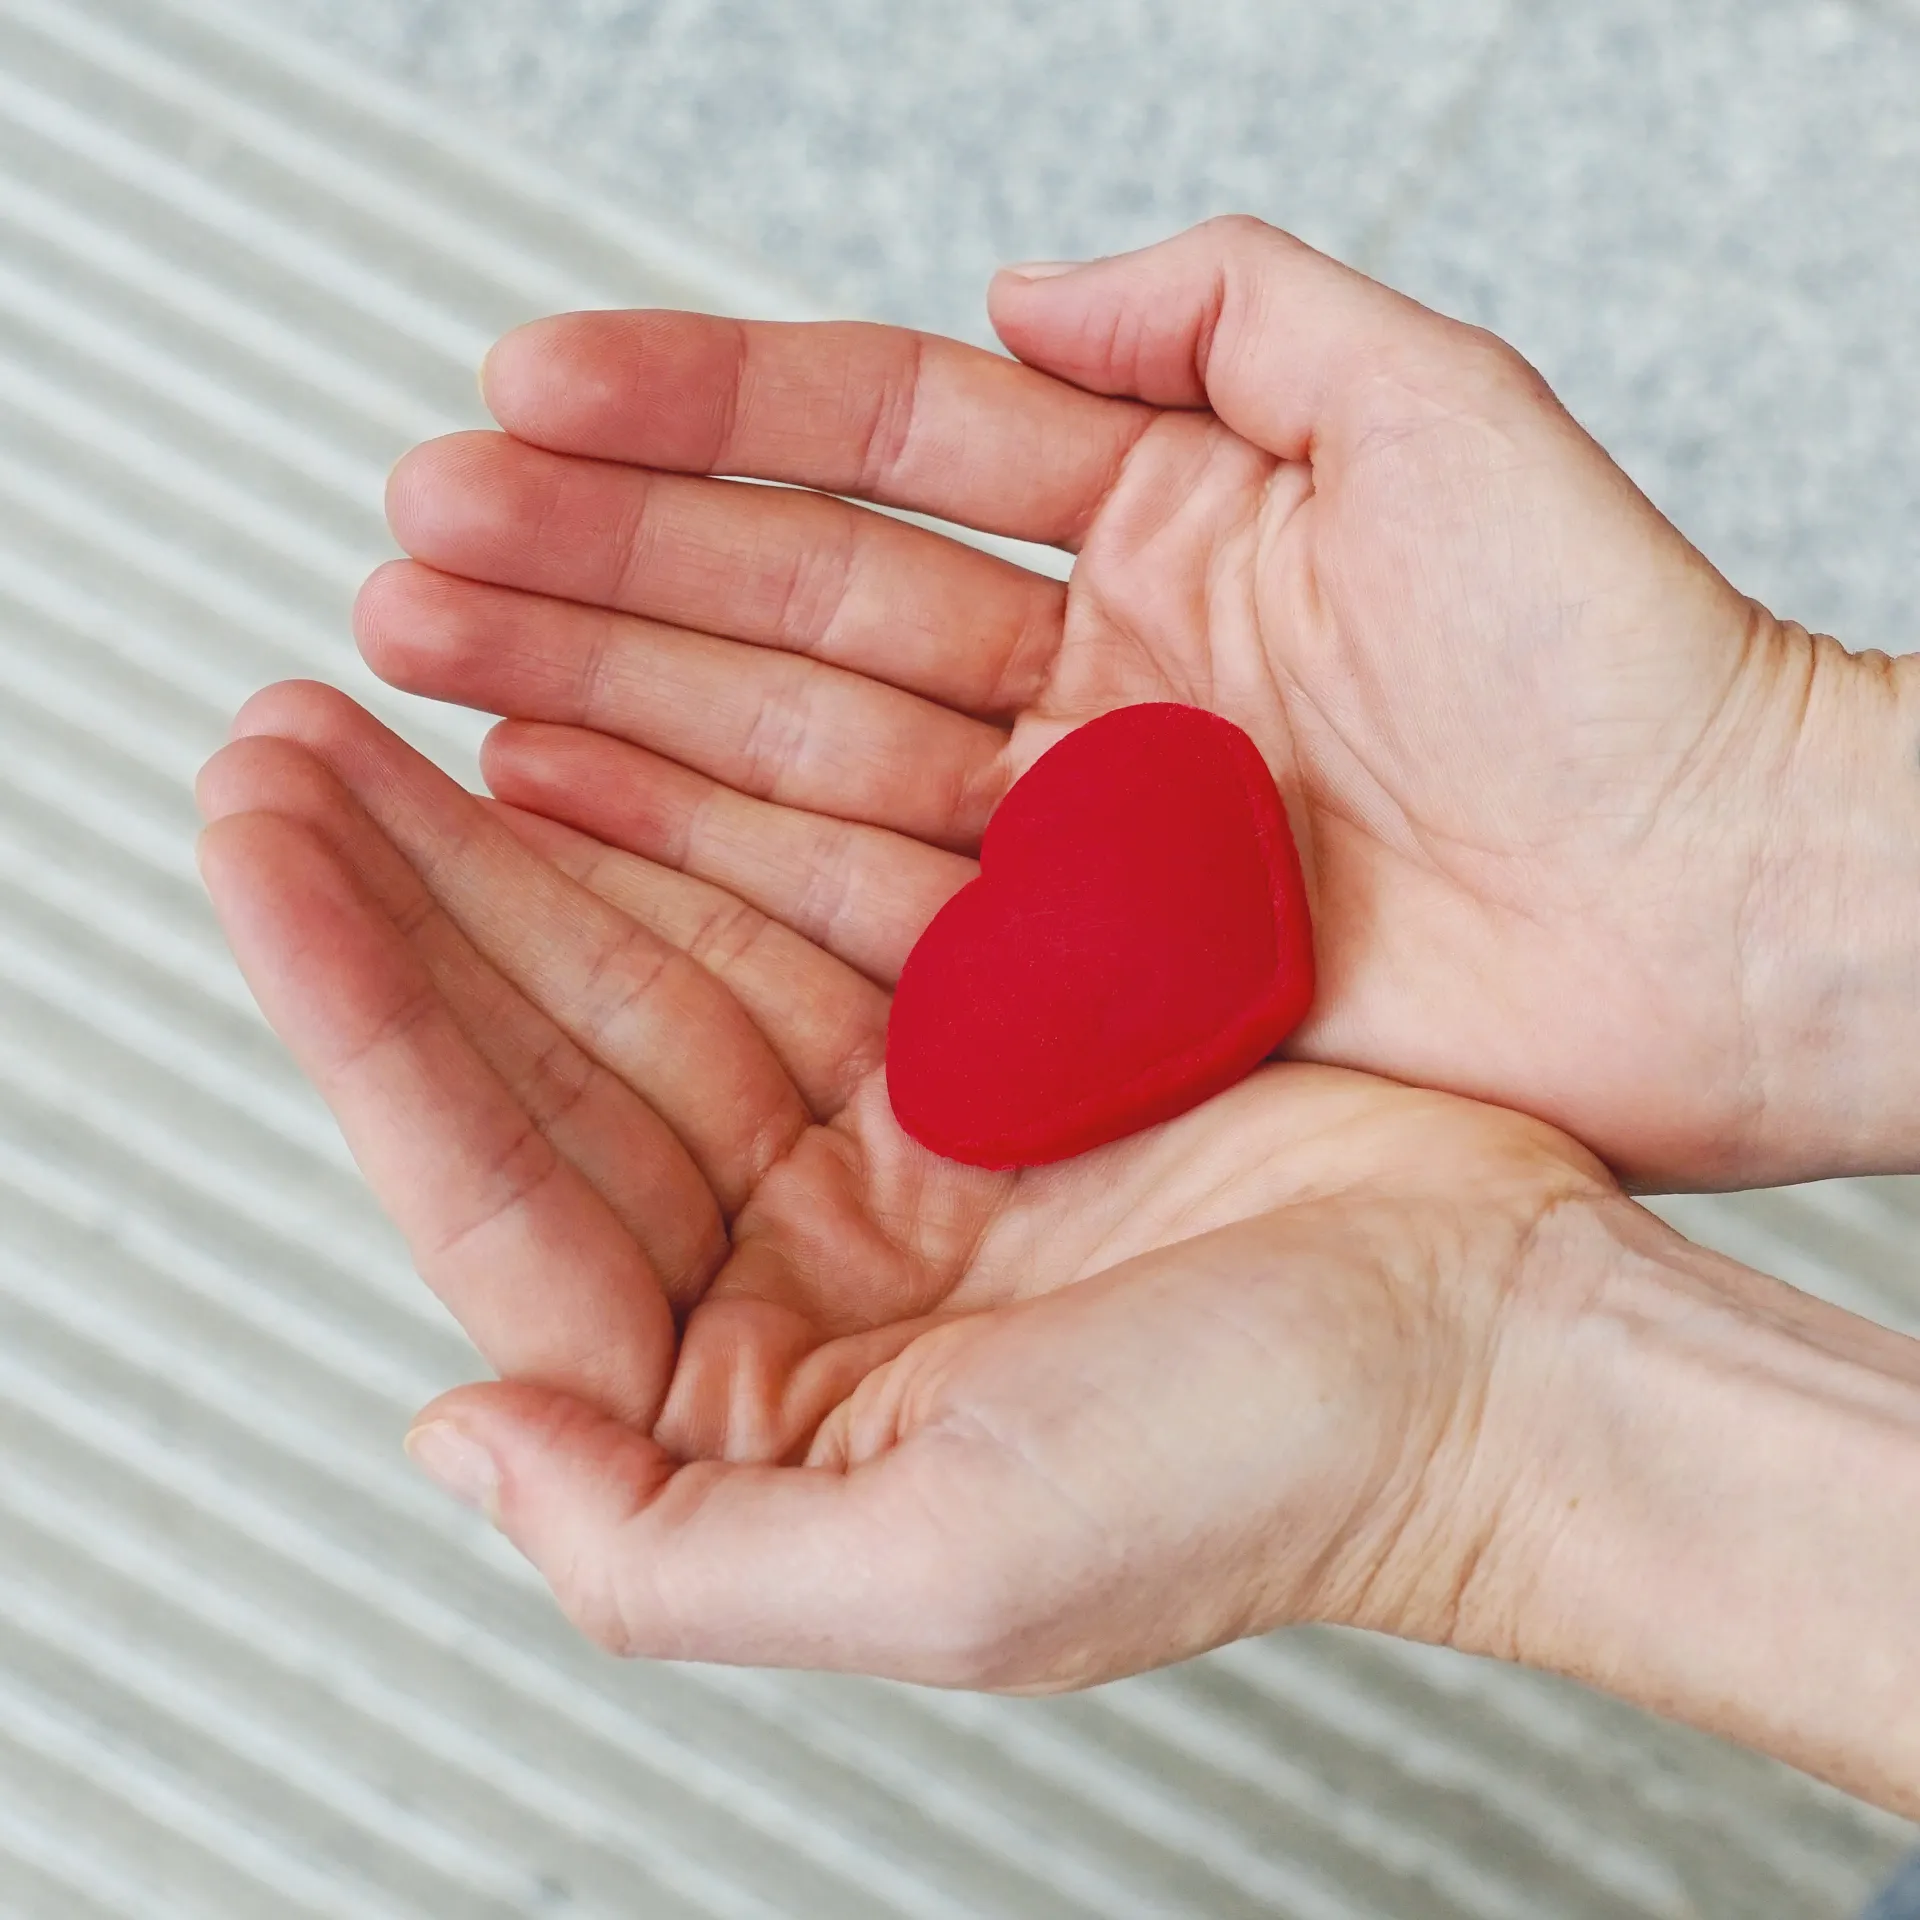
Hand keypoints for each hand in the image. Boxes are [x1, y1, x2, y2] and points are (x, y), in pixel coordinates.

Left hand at [196, 680, 1616, 1684]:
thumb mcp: (947, 1570)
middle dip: (404, 889)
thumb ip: (663, 1554)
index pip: (500, 1187)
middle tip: (284, 736)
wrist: (1495, 1356)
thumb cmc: (1260, 1477)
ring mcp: (885, 1137)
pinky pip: (798, 899)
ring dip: (525, 821)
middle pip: (550, 1046)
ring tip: (402, 686)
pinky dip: (697, 810)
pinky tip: (592, 732)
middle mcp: (794, 1261)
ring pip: (655, 950)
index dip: (362, 1015)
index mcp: (748, 1398)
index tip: (266, 844)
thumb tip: (459, 1432)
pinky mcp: (984, 1039)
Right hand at [354, 216, 1919, 1191]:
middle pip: (799, 600)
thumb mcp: (1434, 409)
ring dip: (613, 704)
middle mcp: (1088, 679)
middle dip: (601, 562)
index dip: (699, 411)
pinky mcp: (1072, 978)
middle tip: (416, 537)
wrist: (1719, 918)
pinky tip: (570, 808)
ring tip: (439, 657)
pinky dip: (712, 861)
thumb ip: (1230, 311)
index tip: (523, 387)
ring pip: (796, 752)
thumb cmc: (1622, 664)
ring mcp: (1066, 835)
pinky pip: (858, 904)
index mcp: (1158, 526)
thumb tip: (1027, 284)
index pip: (881, 443)